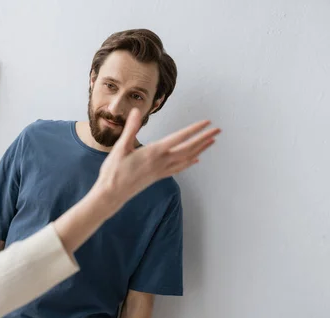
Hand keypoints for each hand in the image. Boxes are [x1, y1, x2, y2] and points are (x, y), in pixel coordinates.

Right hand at [94, 108, 219, 212]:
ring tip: (211, 142)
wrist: (112, 194)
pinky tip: (195, 160)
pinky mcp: (158, 177)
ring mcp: (161, 170)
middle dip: (204, 139)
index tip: (206, 123)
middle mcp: (161, 162)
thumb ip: (131, 128)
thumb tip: (136, 111)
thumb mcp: (120, 147)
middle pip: (188, 148)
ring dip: (200, 149)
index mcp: (153, 152)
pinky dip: (189, 163)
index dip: (194, 129)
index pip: (179, 138)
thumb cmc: (113, 171)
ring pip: (186, 159)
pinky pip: (178, 168)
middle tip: (217, 130)